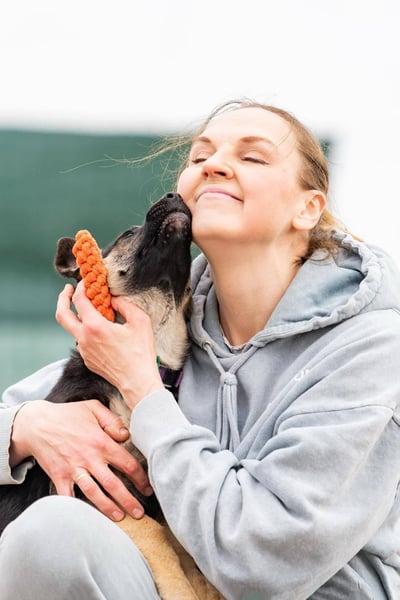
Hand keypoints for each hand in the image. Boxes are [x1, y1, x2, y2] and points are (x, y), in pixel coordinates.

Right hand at [10, 399, 152, 520]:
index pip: (127, 464)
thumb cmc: (67, 414)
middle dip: (128, 500)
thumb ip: (112, 420)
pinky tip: (86, 518)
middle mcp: (89, 458)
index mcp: (101, 442)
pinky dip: (76, 508)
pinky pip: (68, 496)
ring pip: (94, 493)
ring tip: (120, 518)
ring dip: (108, 508)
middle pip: (113, 484)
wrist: (37, 423)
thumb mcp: (93, 408)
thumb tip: (126, 435)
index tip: (147, 488)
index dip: (140, 478)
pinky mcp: (59, 476)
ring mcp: (73, 469)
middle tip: (139, 513)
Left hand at [55, 283, 163, 408]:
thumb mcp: (140, 321)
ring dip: (79, 317)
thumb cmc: (141, 353)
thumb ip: (125, 305)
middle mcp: (84, 339)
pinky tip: (102, 331)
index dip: (81, 288)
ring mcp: (84, 351)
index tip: (85, 283)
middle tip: (68, 291)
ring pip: (74, 329)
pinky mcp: (88, 360)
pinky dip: (88, 332)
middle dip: (62, 299)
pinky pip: (84, 342)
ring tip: (93, 312)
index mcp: (95, 327)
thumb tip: (114, 300)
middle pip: (62, 315)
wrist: (137, 382)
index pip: (79, 300)